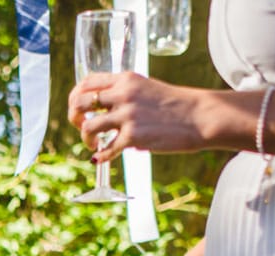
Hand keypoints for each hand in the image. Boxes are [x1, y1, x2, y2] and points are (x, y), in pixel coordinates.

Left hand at [68, 72, 211, 161]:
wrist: (200, 116)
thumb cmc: (175, 105)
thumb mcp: (147, 88)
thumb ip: (124, 94)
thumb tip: (102, 110)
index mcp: (126, 79)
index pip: (87, 83)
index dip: (75, 97)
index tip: (79, 109)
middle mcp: (124, 94)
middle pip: (80, 103)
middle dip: (74, 118)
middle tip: (82, 127)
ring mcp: (128, 115)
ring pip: (88, 126)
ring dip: (86, 138)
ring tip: (94, 144)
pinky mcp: (134, 135)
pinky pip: (106, 149)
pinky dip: (101, 156)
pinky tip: (102, 158)